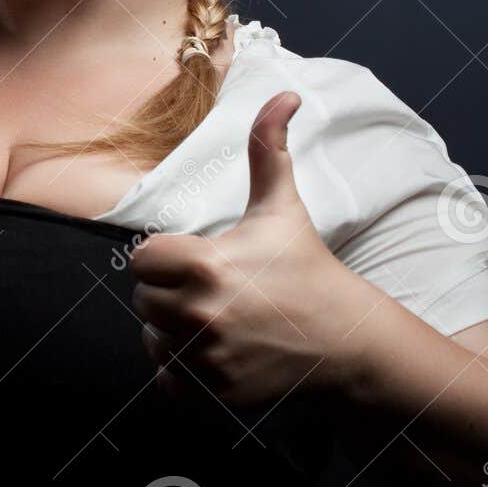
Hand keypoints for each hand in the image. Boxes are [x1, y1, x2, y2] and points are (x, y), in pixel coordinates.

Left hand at [129, 90, 377, 405]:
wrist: (345, 340)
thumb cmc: (306, 268)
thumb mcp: (282, 207)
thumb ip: (269, 149)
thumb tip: (283, 94)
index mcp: (208, 265)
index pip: (142, 260)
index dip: (164, 258)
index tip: (195, 259)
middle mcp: (202, 314)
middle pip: (143, 301)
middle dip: (167, 293)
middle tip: (207, 290)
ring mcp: (208, 358)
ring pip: (152, 340)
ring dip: (171, 332)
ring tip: (211, 319)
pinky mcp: (216, 392)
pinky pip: (168, 379)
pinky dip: (182, 370)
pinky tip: (213, 351)